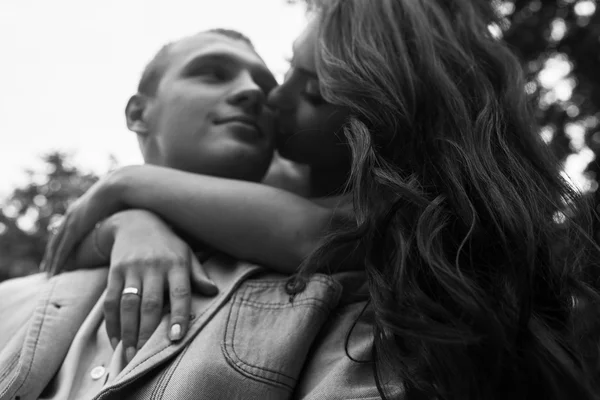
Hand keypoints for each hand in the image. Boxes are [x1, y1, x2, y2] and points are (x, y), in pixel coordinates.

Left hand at [43, 169, 126, 274]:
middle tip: (46, 267)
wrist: (120, 187)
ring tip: (48, 274)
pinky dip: (57, 261)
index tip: (58, 253)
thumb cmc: (124, 195)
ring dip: (51, 260)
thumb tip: (125, 223)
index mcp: (81, 210)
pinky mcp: (75, 228)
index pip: (66, 230)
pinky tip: (54, 271)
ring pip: (55, 246)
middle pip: (57, 238)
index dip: (61, 242)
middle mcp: (72, 215)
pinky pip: (62, 248)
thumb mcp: (116, 207)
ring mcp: (72, 221)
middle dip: (51, 253)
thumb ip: (115, 216)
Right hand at [102, 210, 217, 363]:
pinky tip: (115, 339)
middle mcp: (154, 266)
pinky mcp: (114, 271)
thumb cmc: (168, 245)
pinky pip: (110, 300)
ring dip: (128, 331)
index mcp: (176, 263)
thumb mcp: (187, 254)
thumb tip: (214, 292)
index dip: (179, 316)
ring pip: (128, 304)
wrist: (136, 221)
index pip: (180, 292)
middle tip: (144, 356)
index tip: (175, 338)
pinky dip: (111, 322)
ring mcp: (132, 268)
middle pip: (150, 303)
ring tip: (130, 353)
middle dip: (147, 331)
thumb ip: (198, 275)